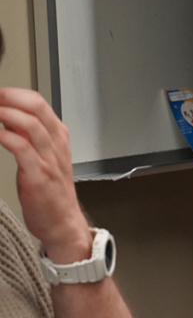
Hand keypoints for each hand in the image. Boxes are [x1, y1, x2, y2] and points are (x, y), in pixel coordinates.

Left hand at [0, 88, 90, 260]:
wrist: (63, 222)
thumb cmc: (52, 193)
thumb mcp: (44, 158)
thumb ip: (28, 138)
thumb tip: (8, 119)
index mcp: (59, 138)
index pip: (39, 103)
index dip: (15, 94)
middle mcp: (56, 145)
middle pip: (37, 107)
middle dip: (9, 98)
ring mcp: (49, 159)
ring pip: (30, 124)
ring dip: (5, 114)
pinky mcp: (38, 175)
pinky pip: (22, 148)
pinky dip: (6, 137)